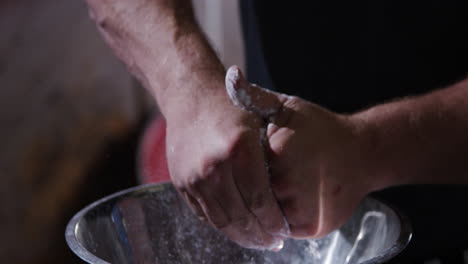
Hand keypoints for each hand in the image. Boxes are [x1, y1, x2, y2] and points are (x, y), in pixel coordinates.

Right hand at [165, 84, 289, 249]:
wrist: (190, 95)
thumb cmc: (231, 105)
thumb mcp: (260, 118)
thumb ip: (274, 152)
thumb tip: (291, 190)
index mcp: (239, 149)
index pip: (261, 200)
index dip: (274, 222)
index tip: (285, 231)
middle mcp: (214, 166)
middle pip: (241, 216)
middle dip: (260, 235)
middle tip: (273, 242)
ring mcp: (194, 176)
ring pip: (221, 221)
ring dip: (241, 236)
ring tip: (256, 241)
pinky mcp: (181, 182)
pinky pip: (203, 214)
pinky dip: (221, 225)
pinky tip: (235, 228)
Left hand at [225, 66, 373, 237]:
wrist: (363, 154)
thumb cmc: (321, 129)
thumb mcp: (289, 108)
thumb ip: (256, 97)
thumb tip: (232, 77)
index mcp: (279, 151)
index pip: (240, 167)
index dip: (242, 165)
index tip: (248, 160)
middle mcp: (290, 182)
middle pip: (250, 193)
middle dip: (249, 187)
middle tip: (262, 176)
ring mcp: (302, 208)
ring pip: (263, 214)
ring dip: (263, 204)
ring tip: (279, 187)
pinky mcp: (311, 227)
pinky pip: (281, 227)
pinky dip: (279, 216)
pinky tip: (289, 199)